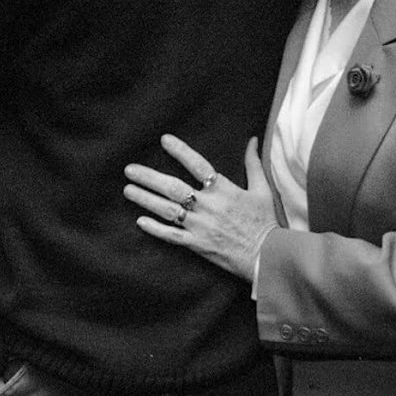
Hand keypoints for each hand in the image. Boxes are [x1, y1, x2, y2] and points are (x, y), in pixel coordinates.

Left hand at [123, 134, 278, 281]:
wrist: (267, 255)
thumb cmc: (266, 221)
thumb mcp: (262, 188)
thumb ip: (253, 163)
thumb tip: (253, 140)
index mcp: (223, 189)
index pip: (197, 164)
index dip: (180, 151)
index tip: (164, 140)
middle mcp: (208, 205)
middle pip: (172, 187)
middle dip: (149, 177)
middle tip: (130, 169)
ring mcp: (200, 226)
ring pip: (167, 210)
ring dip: (145, 199)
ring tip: (128, 190)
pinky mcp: (197, 244)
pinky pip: (171, 236)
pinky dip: (155, 228)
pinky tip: (140, 221)